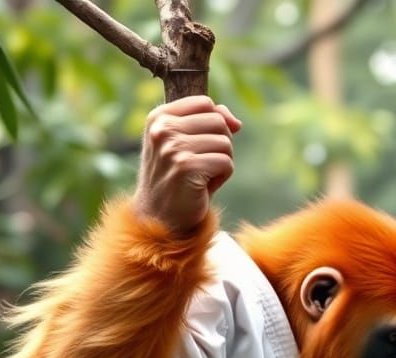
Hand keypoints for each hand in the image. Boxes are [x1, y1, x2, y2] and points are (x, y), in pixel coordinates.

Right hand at [133, 96, 242, 235]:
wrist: (159, 216)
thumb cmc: (176, 179)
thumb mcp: (185, 144)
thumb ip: (207, 124)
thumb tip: (236, 122)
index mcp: (159, 117)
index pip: (206, 103)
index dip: (216, 124)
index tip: (204, 145)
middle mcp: (163, 128)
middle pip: (218, 122)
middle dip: (220, 145)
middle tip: (203, 165)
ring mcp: (174, 147)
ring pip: (225, 143)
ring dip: (221, 163)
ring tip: (202, 176)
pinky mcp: (187, 167)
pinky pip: (226, 163)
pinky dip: (222, 177)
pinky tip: (204, 186)